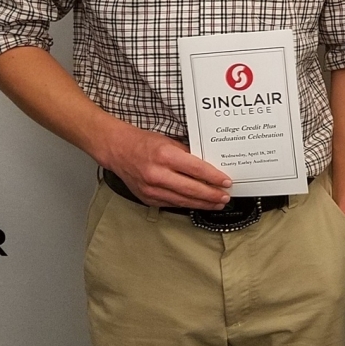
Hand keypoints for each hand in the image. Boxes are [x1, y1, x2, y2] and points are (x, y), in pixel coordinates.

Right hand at [101, 122, 232, 209]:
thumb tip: (208, 167)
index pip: (196, 169)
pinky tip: (197, 203)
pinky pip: (172, 204)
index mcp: (165, 155)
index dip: (214, 177)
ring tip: (216, 203)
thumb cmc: (144, 143)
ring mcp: (151, 189)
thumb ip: (188, 154)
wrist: (118, 150)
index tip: (226, 182)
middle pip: (191, 189)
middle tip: (225, 197)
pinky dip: (187, 204)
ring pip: (183, 200)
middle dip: (212, 195)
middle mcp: (157, 174)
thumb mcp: (169, 141)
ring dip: (202, 203)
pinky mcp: (147, 198)